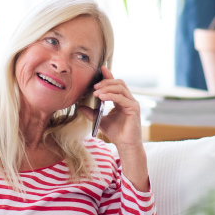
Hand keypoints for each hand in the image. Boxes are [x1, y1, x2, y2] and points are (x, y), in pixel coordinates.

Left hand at [79, 67, 148, 191]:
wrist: (125, 145)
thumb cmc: (115, 133)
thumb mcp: (100, 120)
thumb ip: (91, 112)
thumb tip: (79, 106)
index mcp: (121, 100)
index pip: (115, 84)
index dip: (108, 75)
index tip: (100, 68)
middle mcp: (128, 99)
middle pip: (118, 82)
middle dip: (106, 82)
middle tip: (94, 86)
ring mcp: (132, 103)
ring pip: (120, 88)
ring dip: (107, 88)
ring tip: (96, 92)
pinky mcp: (134, 108)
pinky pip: (122, 98)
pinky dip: (111, 95)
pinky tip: (102, 97)